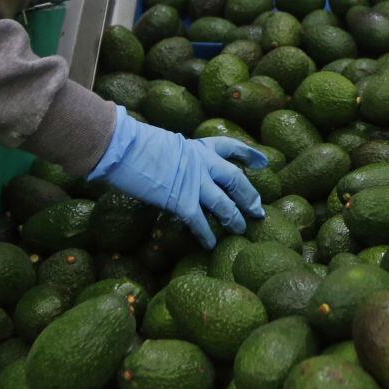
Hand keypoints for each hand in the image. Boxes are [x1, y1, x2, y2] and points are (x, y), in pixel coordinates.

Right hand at [89, 107, 266, 247]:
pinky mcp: (182, 201)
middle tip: (258, 210)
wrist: (125, 147)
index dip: (249, 154)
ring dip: (233, 219)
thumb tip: (173, 165)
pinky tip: (211, 244)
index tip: (263, 161)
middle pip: (236, 180)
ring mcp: (195, 183)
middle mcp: (203, 163)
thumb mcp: (163, 143)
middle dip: (249, 196)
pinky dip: (207, 235)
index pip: (230, 147)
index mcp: (198, 146)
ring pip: (225, 205)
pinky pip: (200, 223)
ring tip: (240, 230)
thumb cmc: (135, 143)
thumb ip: (177, 156)